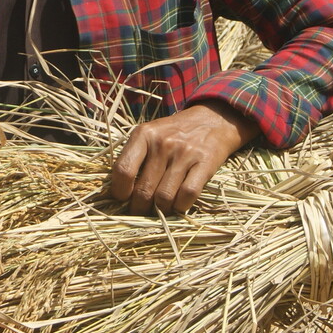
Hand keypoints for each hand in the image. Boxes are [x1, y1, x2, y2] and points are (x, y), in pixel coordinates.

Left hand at [109, 101, 258, 213]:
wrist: (213, 120)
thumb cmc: (174, 133)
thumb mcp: (150, 135)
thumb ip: (134, 157)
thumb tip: (119, 194)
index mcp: (143, 134)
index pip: (123, 169)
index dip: (119, 191)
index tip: (123, 199)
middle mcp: (163, 143)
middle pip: (144, 190)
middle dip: (139, 208)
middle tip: (140, 212)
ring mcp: (185, 153)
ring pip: (164, 197)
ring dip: (160, 211)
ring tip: (159, 211)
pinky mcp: (205, 163)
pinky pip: (188, 194)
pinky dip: (181, 206)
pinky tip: (178, 205)